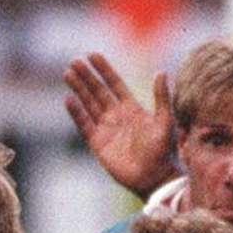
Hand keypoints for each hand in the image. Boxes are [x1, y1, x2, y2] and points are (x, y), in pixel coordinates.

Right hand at [64, 53, 177, 198]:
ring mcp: (106, 129)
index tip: (92, 55)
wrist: (155, 178)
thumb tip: (161, 72)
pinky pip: (84, 125)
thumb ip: (161, 97)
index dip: (104, 70)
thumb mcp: (165, 120)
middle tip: (74, 61)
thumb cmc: (163, 151)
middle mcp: (117, 117)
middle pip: (98, 91)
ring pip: (89, 104)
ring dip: (79, 89)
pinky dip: (76, 112)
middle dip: (86, 76)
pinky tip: (68, 98)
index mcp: (132, 108)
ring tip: (68, 73)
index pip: (115, 84)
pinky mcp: (98, 144)